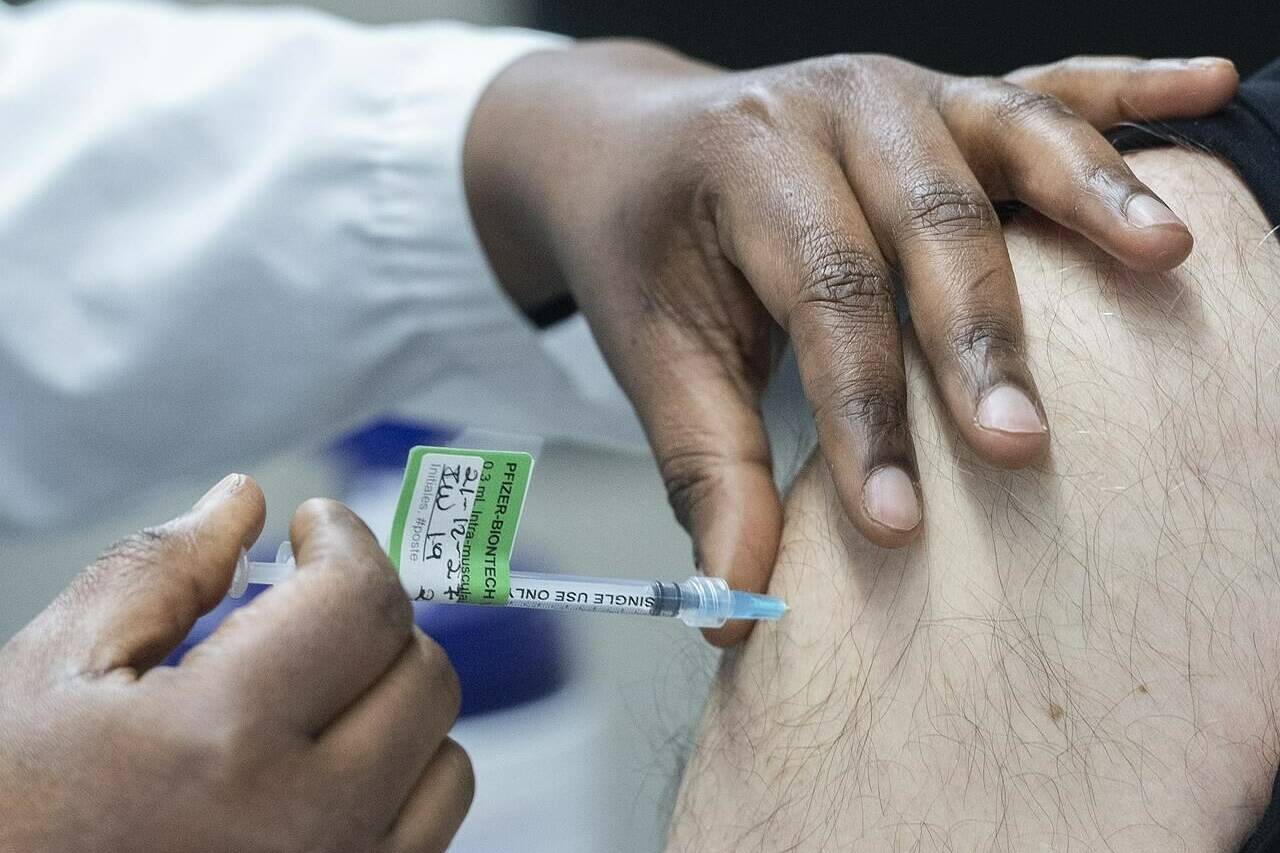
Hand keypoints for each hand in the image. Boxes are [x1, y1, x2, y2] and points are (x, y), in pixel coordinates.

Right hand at [0, 475, 471, 852]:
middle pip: (424, 676)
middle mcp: (305, 826)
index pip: (363, 603)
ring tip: (317, 696)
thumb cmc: (11, 810)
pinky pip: (430, 833)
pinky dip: (400, 783)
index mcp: (224, 741)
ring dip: (396, 706)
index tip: (319, 528)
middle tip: (312, 607)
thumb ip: (161, 571)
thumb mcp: (55, 670)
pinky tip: (325, 765)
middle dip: (372, 620)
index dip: (346, 542)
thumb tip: (245, 502)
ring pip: (447, 760)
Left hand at [465, 47, 1236, 642]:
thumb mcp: (655, 360)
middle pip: (925, 219)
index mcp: (742, 162)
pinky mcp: (947, 97)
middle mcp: (829, 105)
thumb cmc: (645, 254)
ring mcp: (899, 88)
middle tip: (1020, 445)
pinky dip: (1129, 94)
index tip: (897, 522)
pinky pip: (1046, 86)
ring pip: (1008, 134)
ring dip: (1092, 197)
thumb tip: (732, 605)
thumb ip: (705, 475)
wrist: (626, 147)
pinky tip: (1207, 95)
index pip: (822, 292)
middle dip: (980, 337)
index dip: (862, 412)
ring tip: (1163, 258)